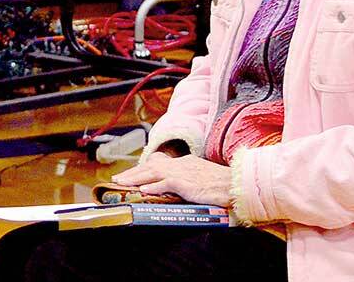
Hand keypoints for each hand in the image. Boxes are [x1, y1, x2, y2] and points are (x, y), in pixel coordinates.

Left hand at [110, 152, 232, 206]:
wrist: (236, 184)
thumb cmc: (223, 185)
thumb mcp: (202, 178)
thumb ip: (188, 181)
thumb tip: (177, 187)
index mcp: (185, 163)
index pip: (159, 165)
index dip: (143, 170)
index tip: (131, 175)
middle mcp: (181, 164)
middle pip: (151, 167)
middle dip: (133, 173)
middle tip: (118, 179)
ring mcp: (182, 173)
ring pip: (152, 173)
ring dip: (135, 178)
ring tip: (122, 183)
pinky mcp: (186, 182)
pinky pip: (165, 184)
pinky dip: (153, 186)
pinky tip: (143, 190)